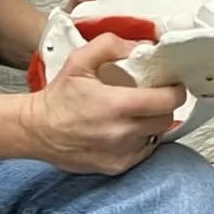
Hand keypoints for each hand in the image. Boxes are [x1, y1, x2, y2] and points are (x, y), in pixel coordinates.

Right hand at [21, 32, 185, 173]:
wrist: (37, 130)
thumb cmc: (59, 96)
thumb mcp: (80, 59)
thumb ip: (111, 45)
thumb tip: (139, 46)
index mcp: (118, 105)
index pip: (168, 100)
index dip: (176, 90)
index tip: (173, 83)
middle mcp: (123, 133)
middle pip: (166, 119)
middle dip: (166, 105)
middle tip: (156, 93)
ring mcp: (121, 154)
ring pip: (157, 136)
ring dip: (154, 122)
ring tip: (140, 110)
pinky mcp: (116, 167)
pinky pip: (143, 151)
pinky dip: (142, 138)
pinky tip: (129, 127)